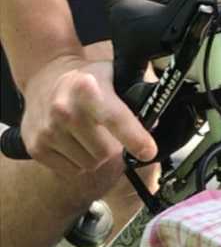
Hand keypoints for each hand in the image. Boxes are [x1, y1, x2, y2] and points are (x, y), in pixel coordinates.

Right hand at [19, 52, 157, 177]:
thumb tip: (157, 123)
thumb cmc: (86, 79)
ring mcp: (48, 130)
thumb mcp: (113, 76)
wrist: (45, 76)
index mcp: (89, 89)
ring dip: (95, 156)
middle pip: (106, 152)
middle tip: (109, 133)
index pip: (116, 118)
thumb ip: (135, 97)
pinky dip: (78, 161)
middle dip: (115, 148)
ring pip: (90, 164)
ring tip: (89, 134)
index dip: (135, 138)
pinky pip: (71, 170)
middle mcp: (65, 110)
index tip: (148, 151)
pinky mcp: (37, 147)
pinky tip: (74, 141)